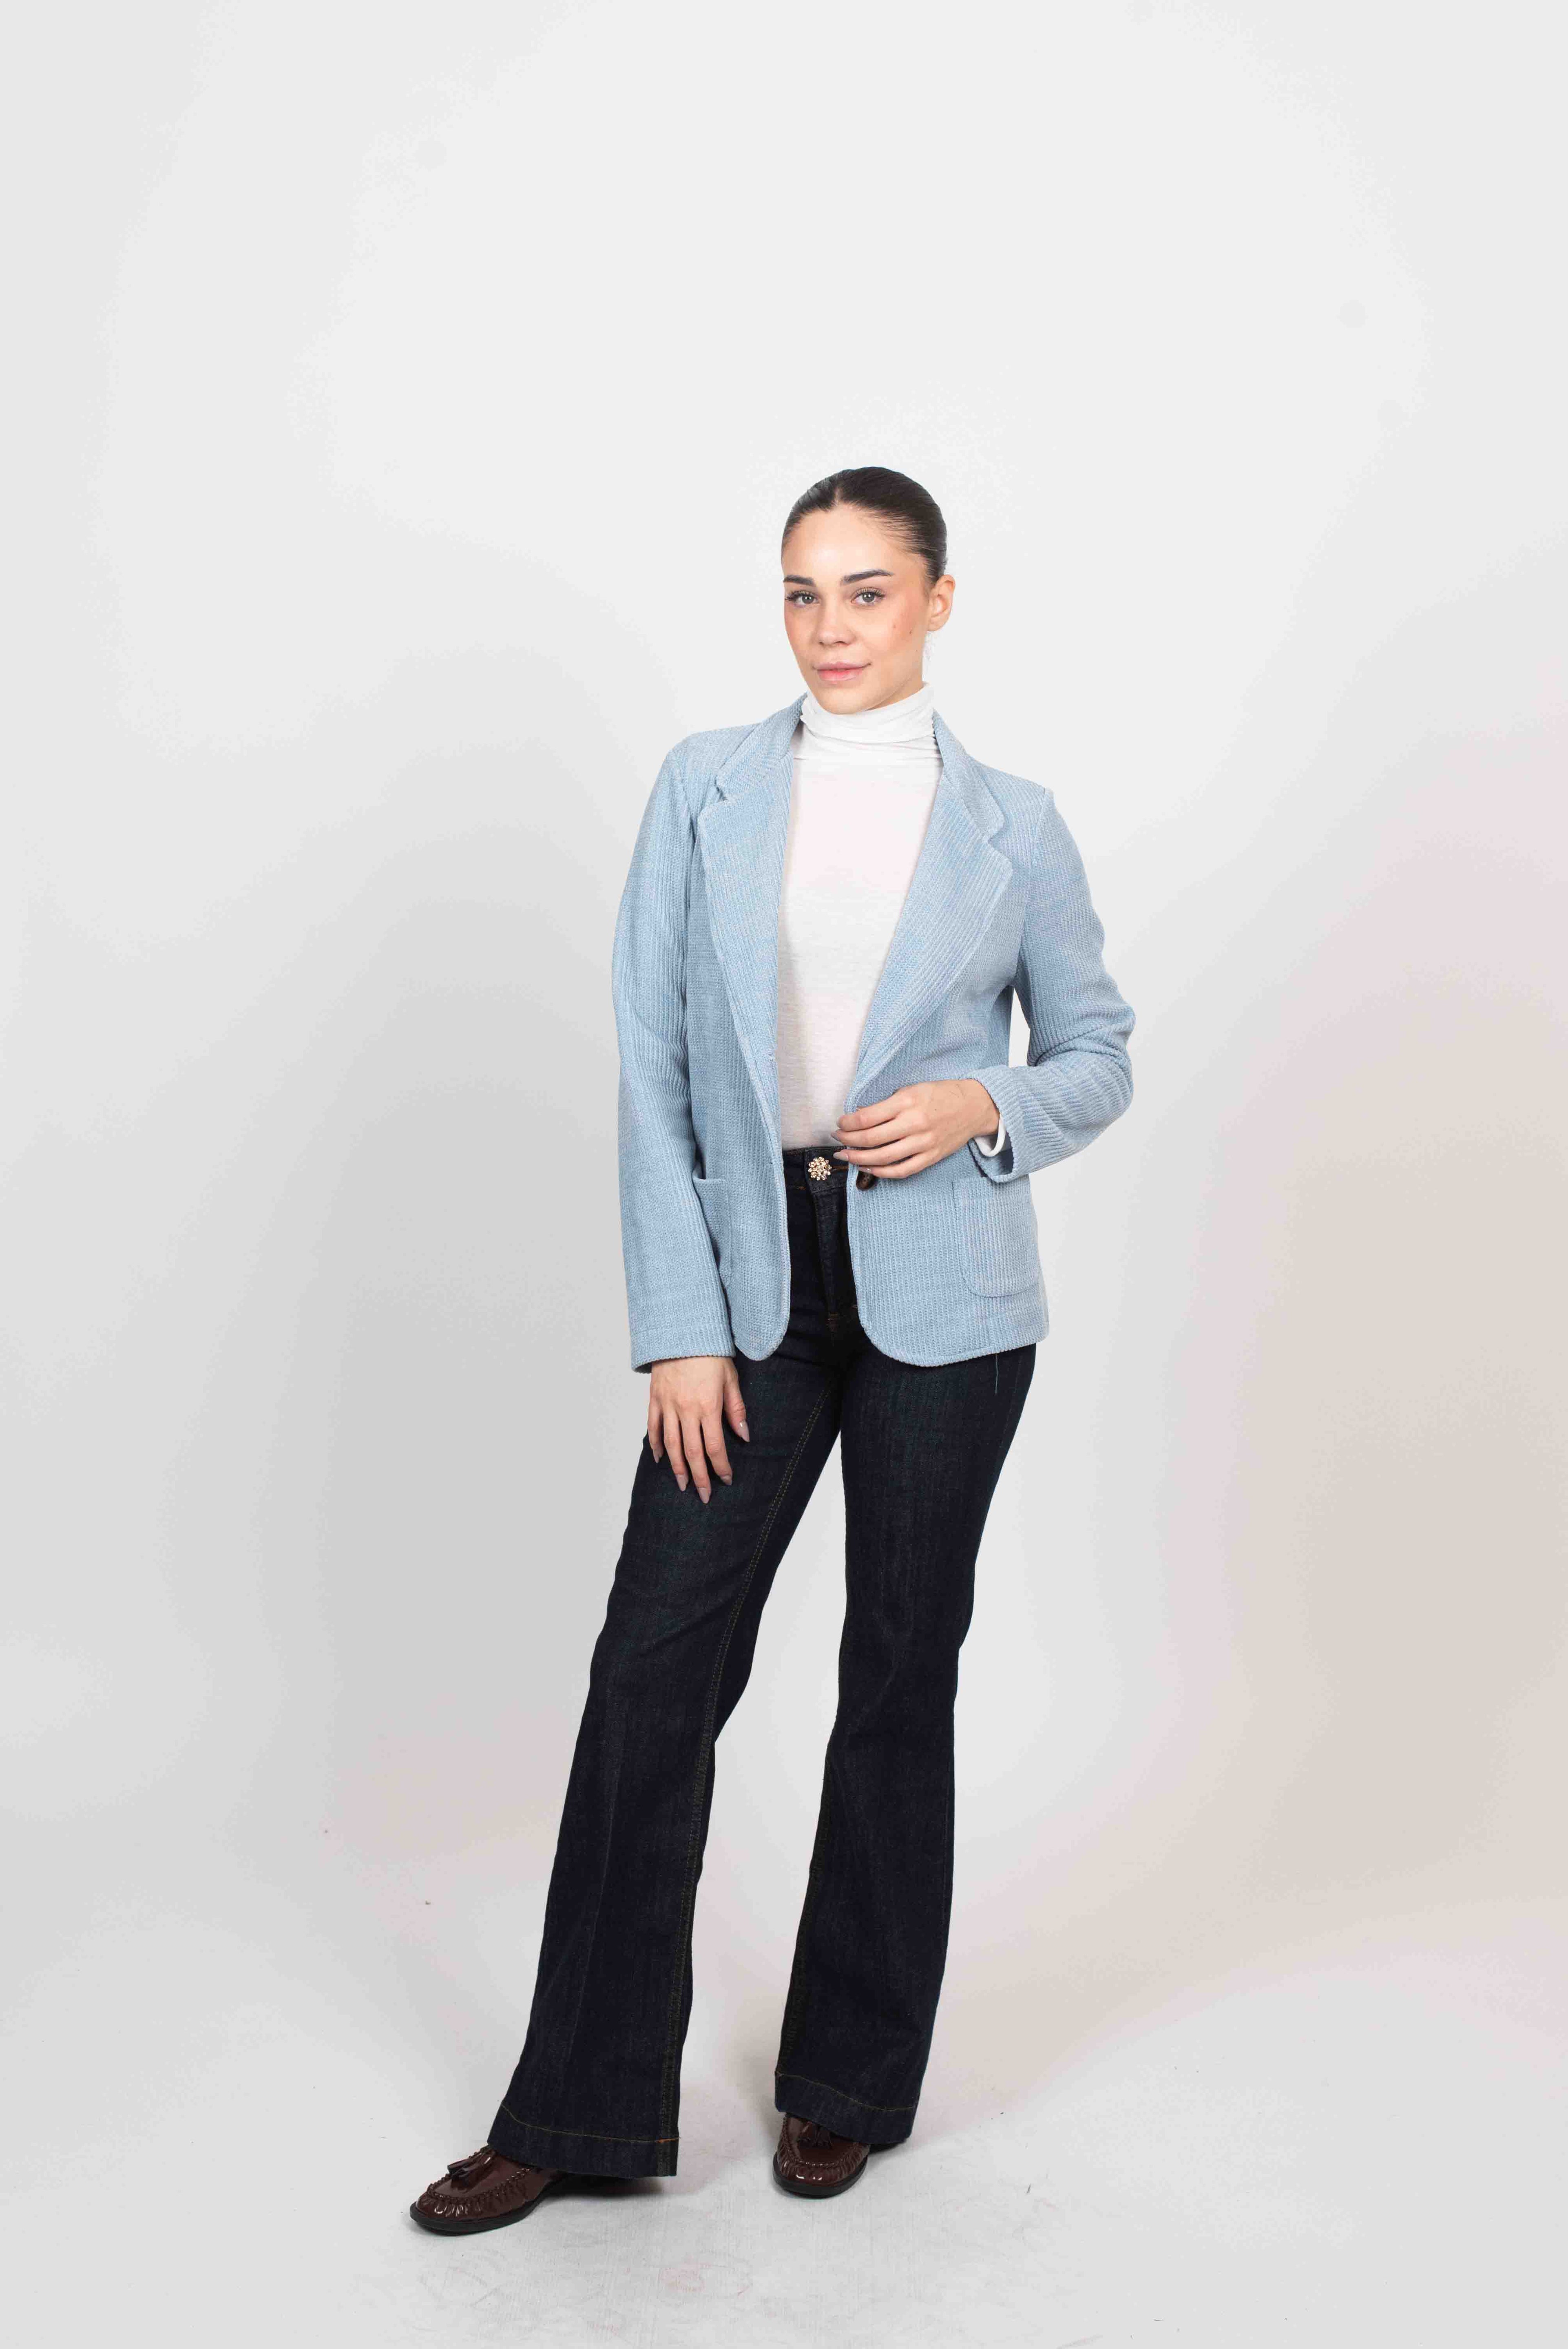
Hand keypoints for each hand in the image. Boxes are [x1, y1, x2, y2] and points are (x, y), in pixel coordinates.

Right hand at [648, 1355, 748, 1499]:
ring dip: (677, 1467)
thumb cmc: (710, 1353)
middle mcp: (686, 1410)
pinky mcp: (655, 1399)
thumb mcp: (730, 1379)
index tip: (725, 1480)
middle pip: (692, 1452)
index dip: (720, 1467)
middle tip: (703, 1495)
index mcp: (708, 1406)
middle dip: (699, 1477)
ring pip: (671, 1445)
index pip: (714, 1446)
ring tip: (683, 1484)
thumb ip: (736, 1409)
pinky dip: (656, 1445)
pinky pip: (654, 1427)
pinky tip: (660, 1459)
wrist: (682, 1330)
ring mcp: (668, 1405)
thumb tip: (744, 1435)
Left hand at [833, 1078, 999, 1178]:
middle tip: (837, 1139)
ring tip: (846, 1155)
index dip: (848, 1123)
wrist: (974, 1106)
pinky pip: (901, 1170)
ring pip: (883, 1158)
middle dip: (848, 1140)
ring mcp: (923, 1143)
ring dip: (859, 1158)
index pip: (867, 1117)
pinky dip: (881, 1172)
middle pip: (871, 1139)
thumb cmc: (940, 1095)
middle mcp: (914, 1123)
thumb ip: (887, 1104)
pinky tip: (868, 1167)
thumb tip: (859, 1117)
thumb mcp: (911, 1089)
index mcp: (907, 1102)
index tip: (840, 1123)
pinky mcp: (931, 1157)